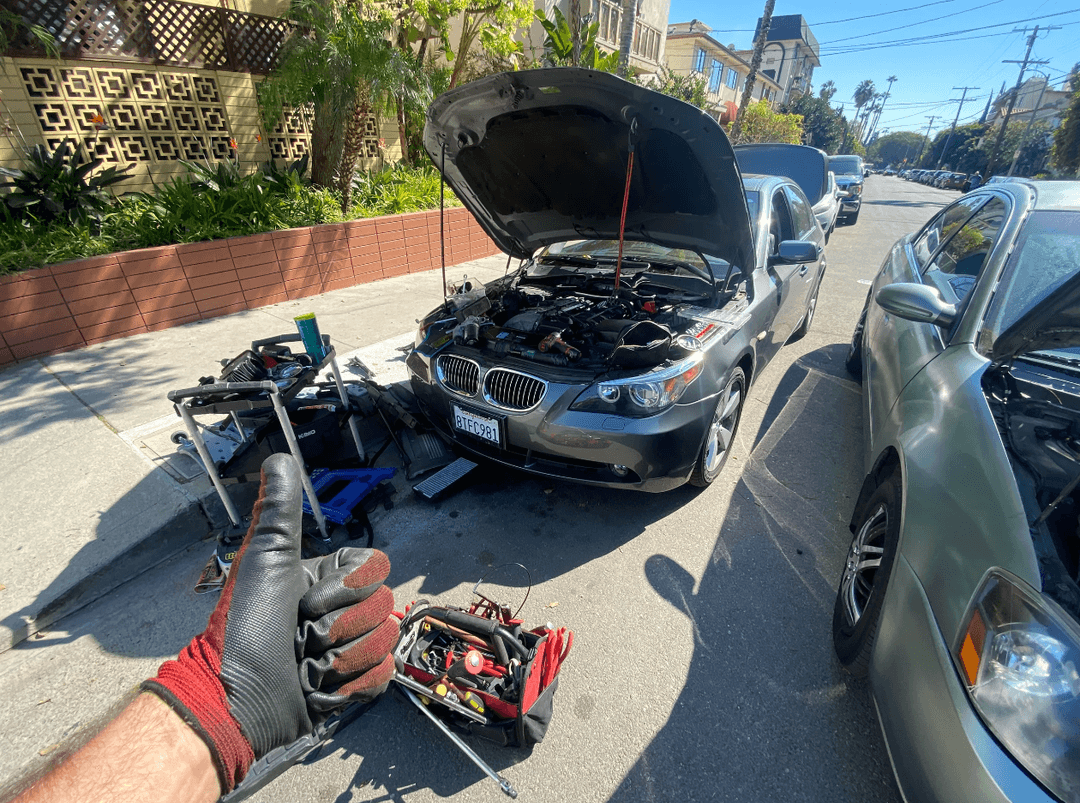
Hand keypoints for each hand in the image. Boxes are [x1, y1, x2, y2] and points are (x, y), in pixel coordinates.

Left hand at [143, 454, 396, 793]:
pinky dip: (349, 685)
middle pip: (384, 606)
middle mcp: (339, 611)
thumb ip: (280, 511)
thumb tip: (280, 459)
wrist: (235, 698)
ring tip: (305, 664)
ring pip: (384, 641)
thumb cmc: (242, 629)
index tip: (307, 601)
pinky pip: (382, 676)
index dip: (347, 588)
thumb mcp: (263, 561)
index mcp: (326, 580)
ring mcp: (348, 649)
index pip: (376, 568)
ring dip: (339, 659)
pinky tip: (319, 687)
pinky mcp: (353, 686)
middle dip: (338, 627)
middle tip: (300, 637)